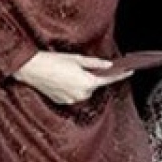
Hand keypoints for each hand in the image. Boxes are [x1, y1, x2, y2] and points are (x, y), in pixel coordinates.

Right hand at [12, 51, 132, 104]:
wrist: (32, 69)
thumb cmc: (54, 61)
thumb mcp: (78, 59)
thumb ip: (96, 64)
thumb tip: (108, 65)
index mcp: (88, 83)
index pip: (109, 80)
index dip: (120, 75)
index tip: (129, 72)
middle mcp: (81, 94)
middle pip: (95, 86)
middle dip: (94, 77)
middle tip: (84, 67)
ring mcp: (71, 99)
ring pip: (84, 91)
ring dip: (83, 83)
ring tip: (70, 71)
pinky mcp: (62, 101)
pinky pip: (73, 94)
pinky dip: (73, 87)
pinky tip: (65, 78)